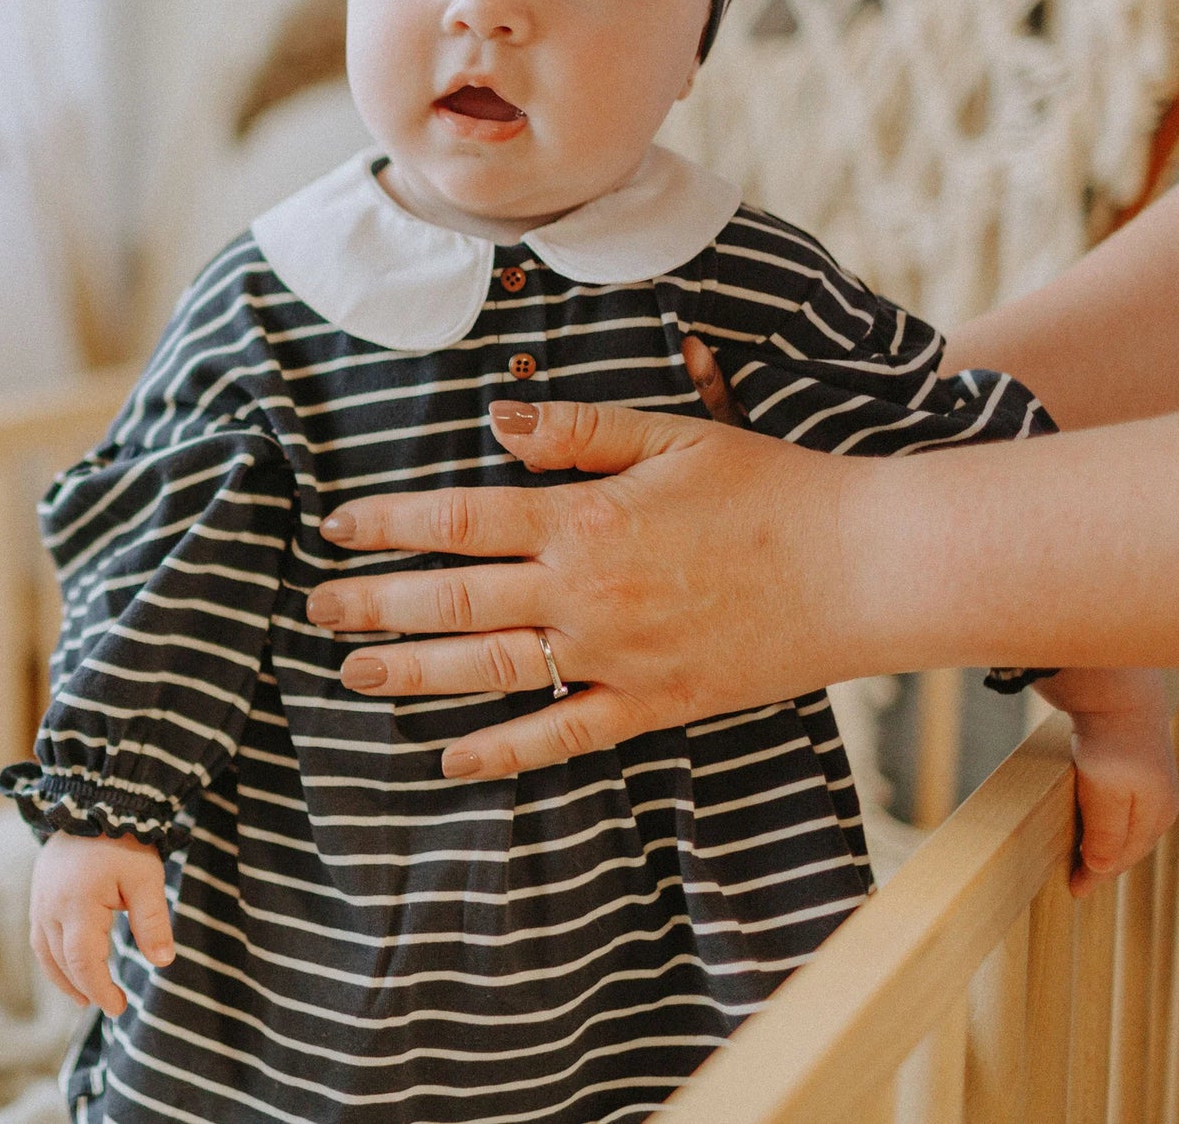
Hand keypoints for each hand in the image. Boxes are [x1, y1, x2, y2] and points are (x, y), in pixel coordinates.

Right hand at [29, 831, 174, 1016]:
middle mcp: (50, 909)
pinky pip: (40, 938)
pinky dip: (53, 958)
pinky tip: (68, 966)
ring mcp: (40, 901)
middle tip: (110, 1005)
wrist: (94, 801)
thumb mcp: (146, 878)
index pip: (83, 962)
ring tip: (86, 997)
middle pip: (63, 962)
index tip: (119, 1007)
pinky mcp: (39, 894)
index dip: (100, 989)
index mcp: (77, 906)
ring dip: (64, 979)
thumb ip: (152, 921)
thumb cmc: (124, 841)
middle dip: (85, 988)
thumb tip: (163, 962)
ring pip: (46, 953)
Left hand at [309, 381, 866, 778]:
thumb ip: (576, 427)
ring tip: (354, 672)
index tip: (336, 528)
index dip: (389, 523)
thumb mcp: (672, 433)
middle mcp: (586, 594)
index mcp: (586, 519)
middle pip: (455, 601)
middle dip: (376, 603)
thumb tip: (494, 421)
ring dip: (414, 673)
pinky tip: (451, 758)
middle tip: (318, 608)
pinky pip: (563, 736)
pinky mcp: (652, 706)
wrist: (860, 566)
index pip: (460, 519)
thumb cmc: (770, 489)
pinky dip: (504, 750)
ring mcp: (616, 659)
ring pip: (490, 671)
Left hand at [1033, 670, 1178, 897]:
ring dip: (1105, 843)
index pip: (1124, 857)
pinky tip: (1090, 818)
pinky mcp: (1135, 764)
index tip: (1073, 889)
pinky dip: (1105, 819)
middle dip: (1104, 863)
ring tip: (1082, 856)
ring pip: (1126, 826)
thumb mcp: (1106, 795)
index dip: (1097, 875)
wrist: (1117, 691)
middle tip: (1076, 878)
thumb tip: (1100, 867)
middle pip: (1128, 845)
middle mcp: (1160, 802)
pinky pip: (1120, 804)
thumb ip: (1106, 833)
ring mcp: (1150, 782)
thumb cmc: (1111, 744)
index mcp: (1157, 815)